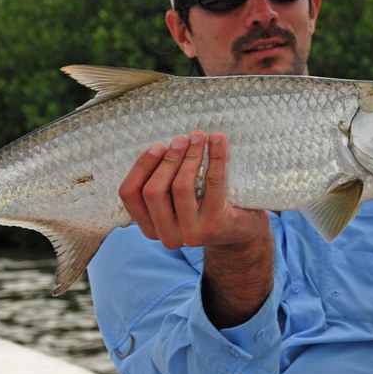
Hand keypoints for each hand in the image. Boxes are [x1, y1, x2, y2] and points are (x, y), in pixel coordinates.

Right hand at [119, 130, 268, 250]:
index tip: (157, 147)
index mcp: (151, 228)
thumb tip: (159, 144)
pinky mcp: (216, 225)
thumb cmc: (205, 208)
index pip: (129, 194)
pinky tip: (218, 140)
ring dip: (189, 156)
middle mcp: (167, 236)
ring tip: (198, 137)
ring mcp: (191, 234)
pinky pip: (212, 184)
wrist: (242, 234)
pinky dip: (215, 157)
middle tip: (182, 140)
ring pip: (180, 187)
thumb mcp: (176, 201)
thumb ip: (162, 183)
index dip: (140, 166)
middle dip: (167, 160)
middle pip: (152, 191)